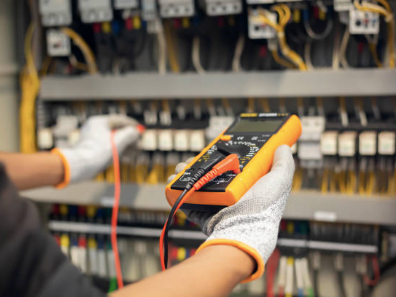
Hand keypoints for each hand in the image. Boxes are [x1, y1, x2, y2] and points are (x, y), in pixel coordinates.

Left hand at [52, 115, 140, 186]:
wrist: (80, 166)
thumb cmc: (98, 152)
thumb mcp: (118, 141)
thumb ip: (130, 134)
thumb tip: (136, 131)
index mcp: (98, 122)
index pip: (119, 120)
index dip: (132, 125)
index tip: (141, 129)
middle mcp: (94, 129)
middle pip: (116, 131)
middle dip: (130, 138)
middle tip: (140, 142)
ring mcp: (93, 139)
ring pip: (113, 140)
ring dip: (126, 145)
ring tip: (137, 151)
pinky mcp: (92, 150)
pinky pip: (108, 147)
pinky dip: (118, 150)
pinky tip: (128, 156)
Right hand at [167, 145, 294, 281]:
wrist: (243, 229)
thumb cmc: (263, 208)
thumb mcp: (279, 181)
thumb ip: (283, 164)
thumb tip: (283, 147)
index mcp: (244, 186)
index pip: (229, 166)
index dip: (220, 155)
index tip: (213, 147)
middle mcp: (229, 194)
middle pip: (209, 173)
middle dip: (198, 163)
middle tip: (192, 158)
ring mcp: (215, 204)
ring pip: (196, 184)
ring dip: (185, 175)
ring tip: (180, 169)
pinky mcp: (203, 213)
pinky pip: (187, 200)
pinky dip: (178, 192)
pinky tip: (173, 183)